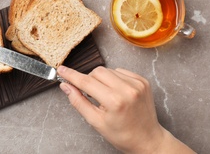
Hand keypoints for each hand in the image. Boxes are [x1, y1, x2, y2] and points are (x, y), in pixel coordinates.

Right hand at [57, 66, 194, 153]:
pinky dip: (114, 78)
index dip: (71, 75)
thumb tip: (65, 86)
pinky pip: (120, 71)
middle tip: (90, 93)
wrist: (147, 139)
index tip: (61, 70)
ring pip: (108, 70)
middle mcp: (127, 89)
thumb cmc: (122, 134)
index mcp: (114, 101)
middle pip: (97, 71)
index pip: (87, 82)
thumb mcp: (95, 121)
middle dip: (89, 79)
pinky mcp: (143, 81)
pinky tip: (116, 92)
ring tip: (106, 95)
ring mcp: (137, 84)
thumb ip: (78, 101)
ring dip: (102, 79)